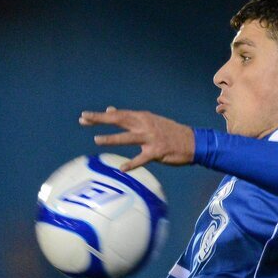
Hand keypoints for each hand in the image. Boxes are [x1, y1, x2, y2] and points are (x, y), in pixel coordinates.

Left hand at [80, 106, 194, 171]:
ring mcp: (151, 138)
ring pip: (128, 138)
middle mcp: (145, 125)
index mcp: (142, 117)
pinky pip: (142, 159)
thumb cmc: (169, 132)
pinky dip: (132, 164)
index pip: (118, 115)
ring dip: (112, 139)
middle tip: (83, 119)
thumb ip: (129, 118)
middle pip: (119, 121)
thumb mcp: (149, 120)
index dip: (101, 116)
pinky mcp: (158, 152)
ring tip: (97, 140)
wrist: (193, 142)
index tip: (85, 117)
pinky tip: (122, 168)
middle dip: (100, 120)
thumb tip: (110, 110)